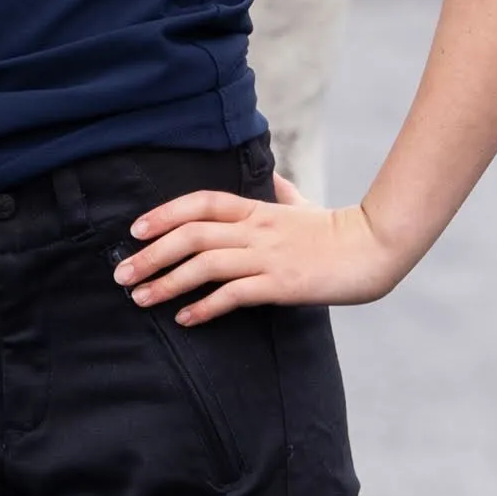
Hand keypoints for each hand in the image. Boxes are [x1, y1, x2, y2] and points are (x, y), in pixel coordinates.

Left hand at [113, 173, 410, 323]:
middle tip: (122, 275)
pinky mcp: (282, 285)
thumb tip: (272, 178)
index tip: (134, 231)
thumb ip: (280, 193)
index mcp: (257, 209)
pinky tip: (184, 317)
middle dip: (150, 255)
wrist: (374, 249)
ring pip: (205, 265)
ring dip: (167, 282)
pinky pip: (234, 295)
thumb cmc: (336, 230)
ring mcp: (268, 257)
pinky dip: (204, 306)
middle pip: (191, 235)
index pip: (200, 203)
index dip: (164, 214)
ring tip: (141, 298)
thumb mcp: (304, 204)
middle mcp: (256, 230)